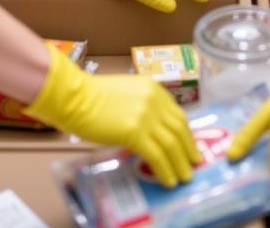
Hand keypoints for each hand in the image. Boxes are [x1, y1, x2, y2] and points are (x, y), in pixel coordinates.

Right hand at [25, 44, 200, 186]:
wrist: (76, 97)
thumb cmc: (93, 95)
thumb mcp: (127, 93)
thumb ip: (143, 106)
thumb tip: (152, 129)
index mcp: (153, 89)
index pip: (178, 114)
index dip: (186, 133)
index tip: (189, 146)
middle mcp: (154, 100)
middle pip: (179, 129)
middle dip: (188, 150)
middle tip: (193, 164)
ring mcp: (146, 116)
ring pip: (171, 144)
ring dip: (180, 164)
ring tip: (184, 177)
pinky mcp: (135, 132)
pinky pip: (157, 156)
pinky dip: (165, 170)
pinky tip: (168, 180)